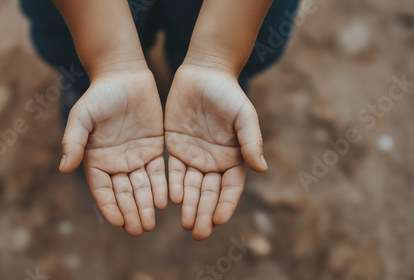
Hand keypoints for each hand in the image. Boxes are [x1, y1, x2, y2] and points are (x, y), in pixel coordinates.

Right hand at [60, 69, 166, 235]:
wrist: (124, 76)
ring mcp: (136, 157)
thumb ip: (73, 142)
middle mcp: (116, 163)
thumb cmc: (99, 95)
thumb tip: (64, 168)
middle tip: (139, 229)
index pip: (102, 190)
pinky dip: (161, 187)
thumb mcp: (82, 117)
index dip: (109, 206)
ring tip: (150, 223)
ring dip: (145, 205)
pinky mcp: (154, 149)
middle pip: (123, 193)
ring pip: (142, 187)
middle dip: (131, 212)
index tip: (118, 222)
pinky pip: (159, 172)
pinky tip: (166, 200)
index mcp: (96, 160)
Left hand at [164, 65, 267, 239]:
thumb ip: (251, 141)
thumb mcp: (244, 116)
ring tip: (186, 224)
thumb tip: (262, 168)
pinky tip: (172, 199)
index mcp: (234, 158)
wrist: (203, 74)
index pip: (230, 188)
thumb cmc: (229, 94)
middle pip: (209, 193)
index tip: (218, 220)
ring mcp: (194, 156)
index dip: (225, 205)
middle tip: (198, 233)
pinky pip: (173, 171)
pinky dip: (173, 186)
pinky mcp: (175, 148)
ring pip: (191, 187)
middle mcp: (214, 162)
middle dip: (205, 213)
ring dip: (189, 206)